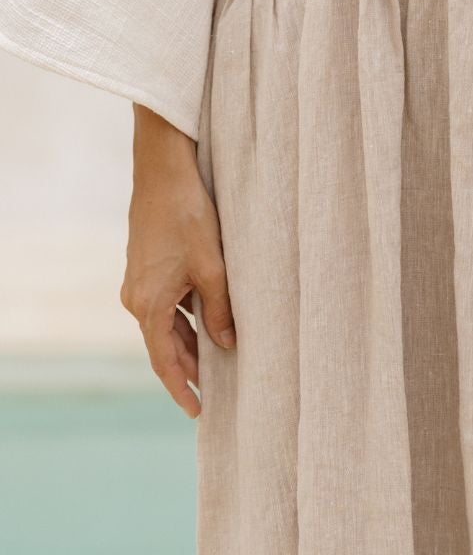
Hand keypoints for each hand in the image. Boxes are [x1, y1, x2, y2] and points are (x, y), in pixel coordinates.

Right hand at [123, 106, 236, 417]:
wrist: (163, 170)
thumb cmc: (189, 215)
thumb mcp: (212, 266)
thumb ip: (219, 309)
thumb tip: (227, 345)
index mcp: (149, 305)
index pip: (164, 362)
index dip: (182, 389)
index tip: (198, 412)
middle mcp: (136, 298)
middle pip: (164, 344)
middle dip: (188, 367)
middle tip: (214, 391)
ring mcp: (138, 281)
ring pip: (165, 323)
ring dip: (188, 340)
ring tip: (216, 359)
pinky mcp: (145, 265)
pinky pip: (164, 303)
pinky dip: (184, 316)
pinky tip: (206, 317)